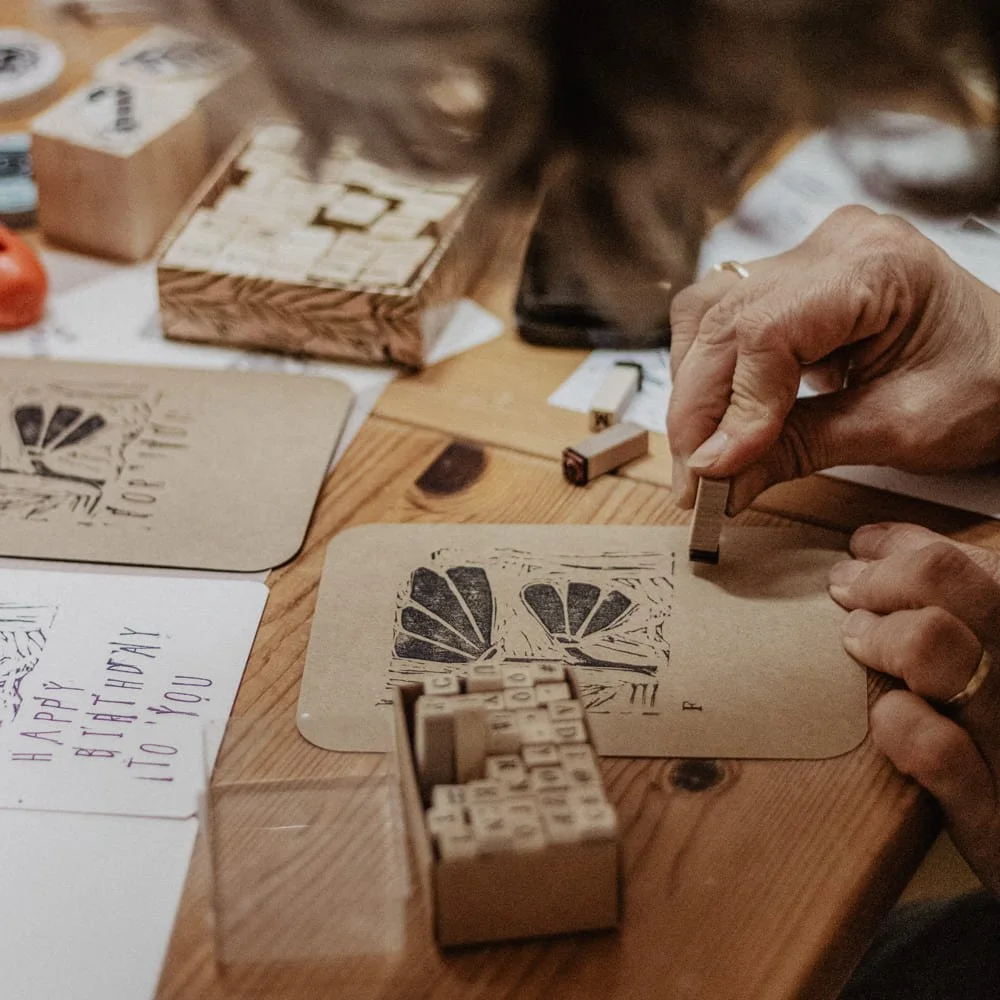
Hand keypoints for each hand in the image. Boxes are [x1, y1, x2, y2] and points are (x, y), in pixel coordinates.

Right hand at [668, 205, 999, 511]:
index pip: (765, 330)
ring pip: (707, 315)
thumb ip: (797, 451)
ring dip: (692, 391)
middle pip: (722, 320)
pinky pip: (723, 318)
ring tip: (698, 457)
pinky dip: (709, 374)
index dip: (730, 406)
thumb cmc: (984, 387)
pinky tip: (715, 420)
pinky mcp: (793, 280)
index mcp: (875, 264)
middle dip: (696, 411)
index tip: (713, 472)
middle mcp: (832, 244)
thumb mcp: (895, 430)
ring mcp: (809, 256)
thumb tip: (717, 483)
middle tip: (691, 484)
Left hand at [829, 522, 999, 895]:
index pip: (979, 561)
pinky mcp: (992, 813)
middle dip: (883, 577)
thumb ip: (953, 602)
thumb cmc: (999, 744)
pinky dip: (899, 722)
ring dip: (882, 634)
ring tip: (855, 640)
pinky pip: (936, 747)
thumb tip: (878, 541)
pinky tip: (884, 716)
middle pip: (955, 584)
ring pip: (937, 646)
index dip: (907, 544)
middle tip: (845, 589)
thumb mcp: (993, 666)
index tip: (864, 548)